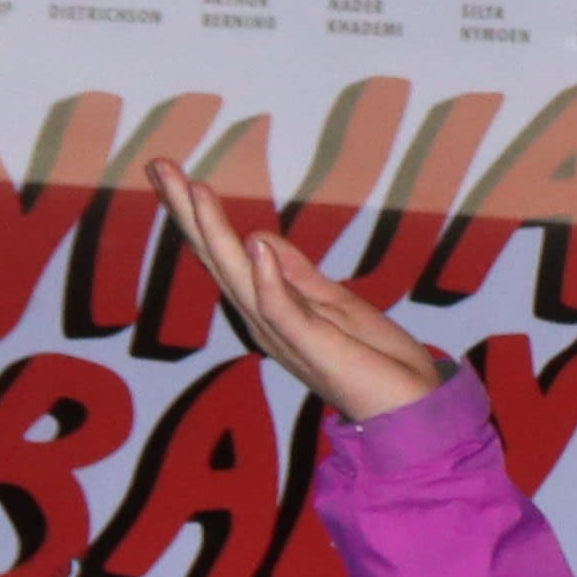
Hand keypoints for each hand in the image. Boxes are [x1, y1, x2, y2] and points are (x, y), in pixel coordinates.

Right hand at [143, 151, 450, 419]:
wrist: (418, 411)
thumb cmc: (379, 362)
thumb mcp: (335, 304)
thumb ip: (297, 274)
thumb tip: (257, 236)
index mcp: (269, 308)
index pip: (225, 254)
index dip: (197, 214)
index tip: (167, 169)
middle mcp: (264, 321)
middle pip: (218, 259)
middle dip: (187, 212)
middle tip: (157, 165)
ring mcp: (285, 335)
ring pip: (238, 277)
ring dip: (215, 233)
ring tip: (191, 189)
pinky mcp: (313, 346)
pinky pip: (282, 310)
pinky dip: (267, 279)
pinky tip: (255, 244)